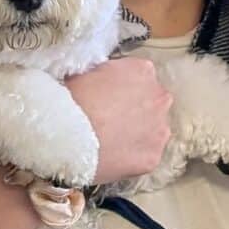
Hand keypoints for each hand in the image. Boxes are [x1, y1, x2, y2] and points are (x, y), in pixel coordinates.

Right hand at [69, 58, 171, 183]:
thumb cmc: (71, 102)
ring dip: (136, 134)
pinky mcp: (153, 157)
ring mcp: (160, 129)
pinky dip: (132, 157)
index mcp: (142, 71)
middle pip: (151, 102)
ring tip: (109, 141)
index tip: (106, 96)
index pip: (138, 75)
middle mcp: (159, 98)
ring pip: (152, 130)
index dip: (120, 87)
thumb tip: (98, 82)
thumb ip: (101, 74)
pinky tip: (112, 157)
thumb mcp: (83, 73)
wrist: (69, 136)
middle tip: (108, 119)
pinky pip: (144, 156)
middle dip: (134, 110)